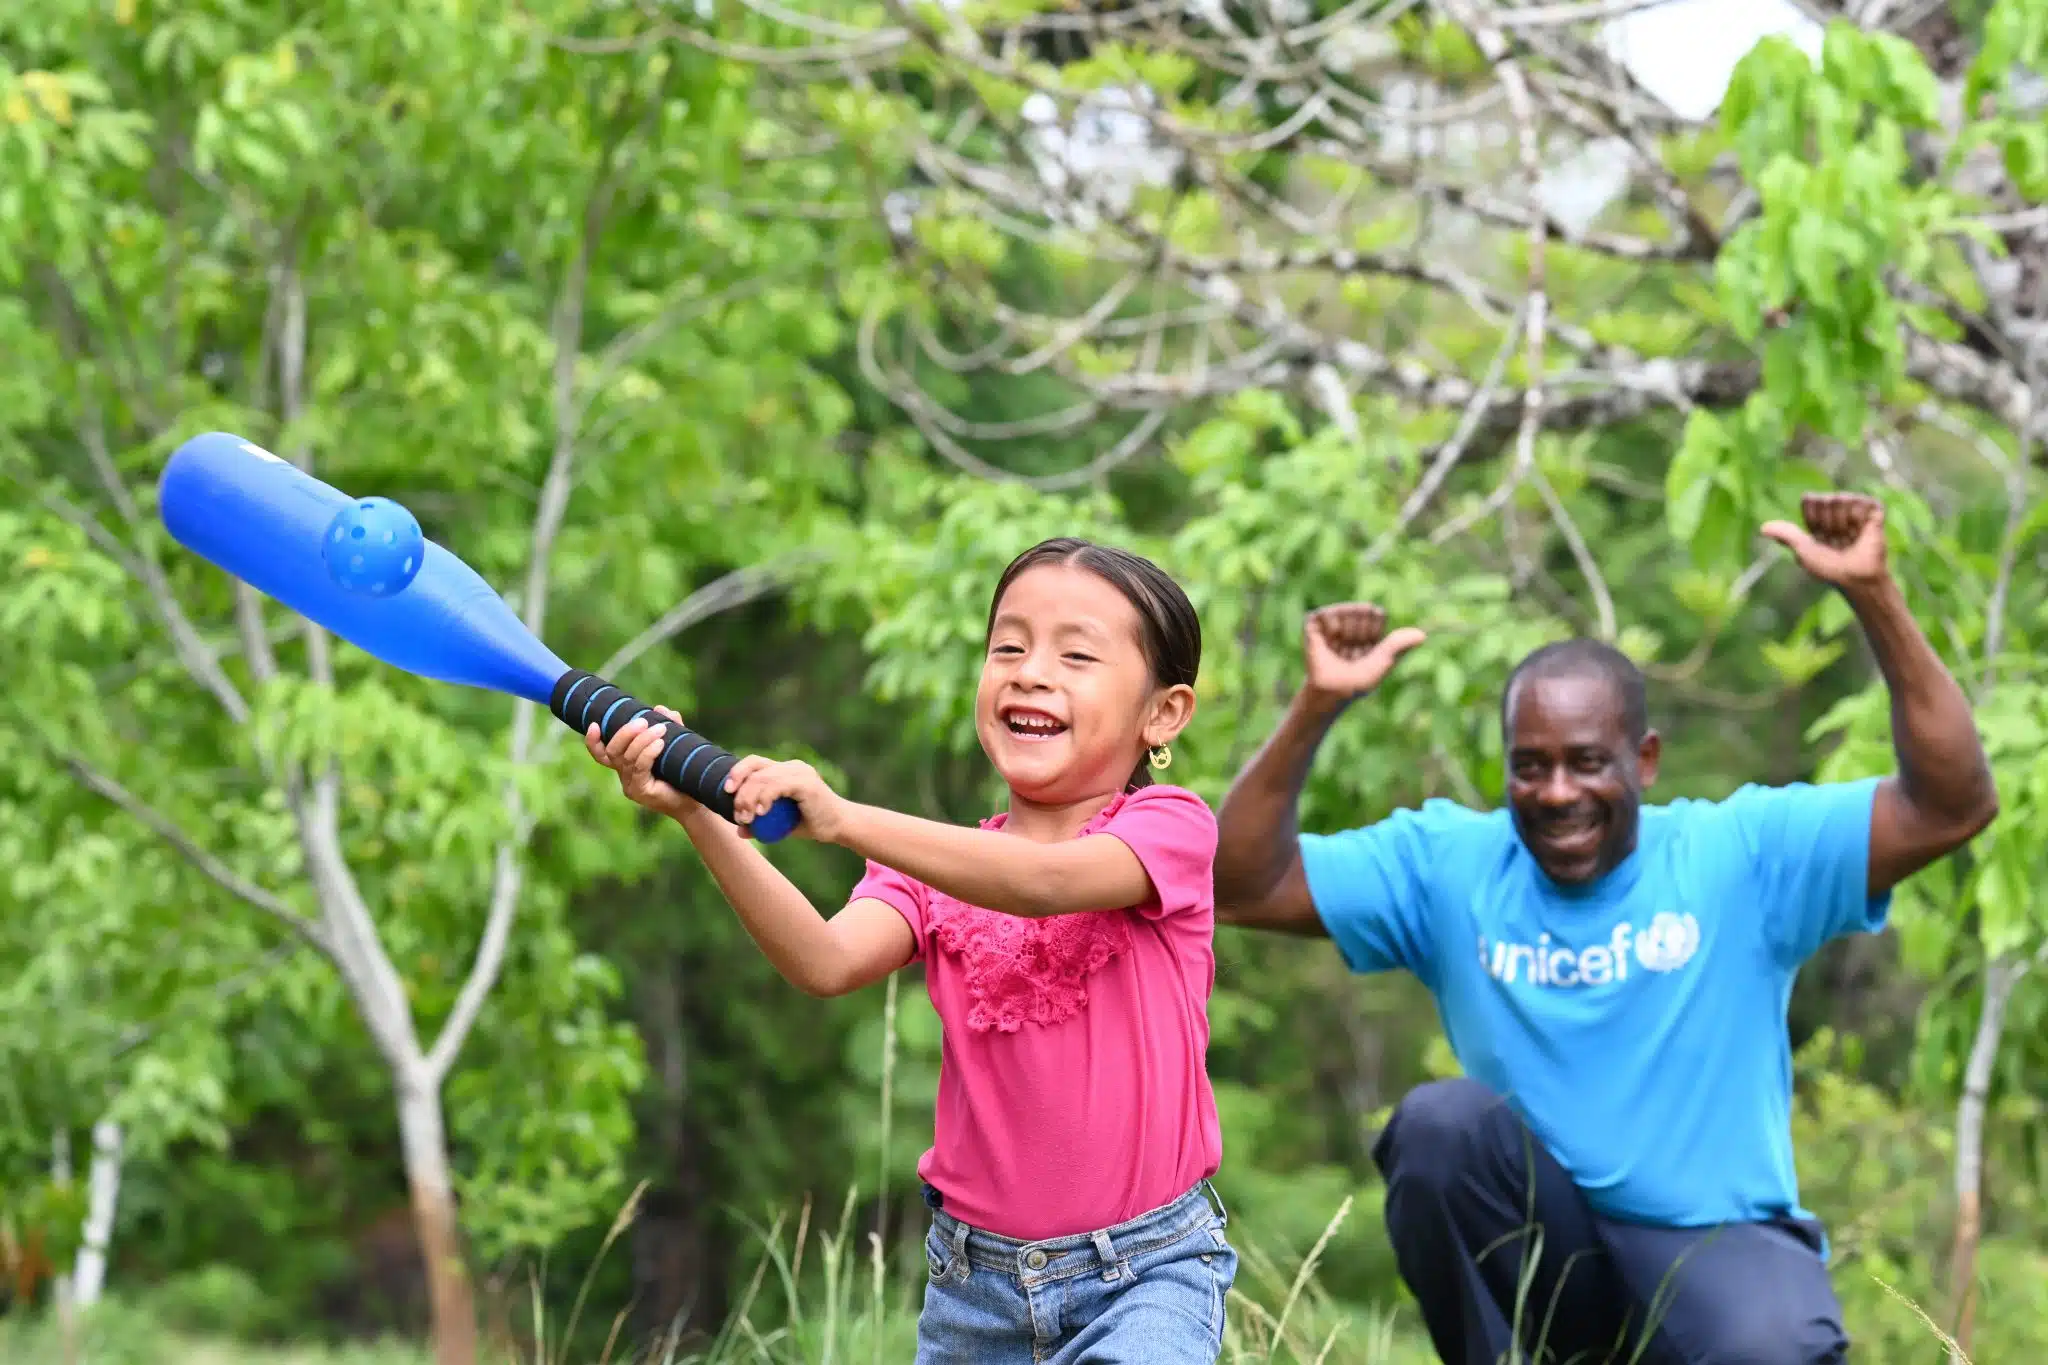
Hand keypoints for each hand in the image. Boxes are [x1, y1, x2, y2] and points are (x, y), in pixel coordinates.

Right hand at [585, 707, 697, 820]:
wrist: (696, 800)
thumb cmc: (684, 774)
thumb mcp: (676, 745)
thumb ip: (669, 726)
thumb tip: (660, 709)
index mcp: (627, 766)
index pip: (602, 754)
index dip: (593, 741)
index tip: (594, 724)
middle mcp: (624, 776)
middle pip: (612, 752)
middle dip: (625, 733)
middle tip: (642, 721)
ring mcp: (631, 785)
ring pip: (627, 758)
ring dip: (642, 740)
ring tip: (661, 729)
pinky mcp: (641, 791)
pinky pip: (639, 768)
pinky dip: (648, 752)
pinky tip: (660, 744)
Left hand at [724, 755, 846, 842]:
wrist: (839, 827)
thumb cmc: (811, 823)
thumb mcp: (780, 824)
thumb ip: (760, 824)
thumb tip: (739, 831)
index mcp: (785, 770)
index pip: (755, 763)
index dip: (738, 772)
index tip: (726, 791)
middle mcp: (792, 767)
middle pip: (756, 768)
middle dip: (740, 789)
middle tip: (737, 814)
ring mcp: (800, 772)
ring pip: (763, 778)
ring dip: (748, 798)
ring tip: (746, 818)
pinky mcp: (806, 783)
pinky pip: (778, 785)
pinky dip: (764, 798)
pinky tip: (760, 812)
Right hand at [1303, 603, 1426, 700]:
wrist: (1333, 691)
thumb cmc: (1359, 682)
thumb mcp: (1384, 662)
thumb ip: (1398, 644)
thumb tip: (1422, 635)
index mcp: (1368, 631)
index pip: (1376, 613)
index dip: (1374, 630)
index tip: (1368, 649)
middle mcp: (1350, 624)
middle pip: (1362, 609)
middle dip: (1360, 631)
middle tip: (1352, 651)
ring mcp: (1331, 624)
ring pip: (1344, 609)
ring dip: (1345, 631)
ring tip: (1338, 648)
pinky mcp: (1313, 626)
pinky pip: (1324, 613)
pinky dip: (1329, 626)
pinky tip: (1328, 639)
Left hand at [1760, 492, 1888, 588]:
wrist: (1855, 577)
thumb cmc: (1828, 568)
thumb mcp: (1803, 551)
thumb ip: (1786, 535)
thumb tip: (1763, 529)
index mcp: (1818, 517)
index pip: (1809, 499)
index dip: (1813, 519)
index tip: (1819, 536)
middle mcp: (1836, 510)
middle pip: (1826, 499)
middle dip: (1828, 522)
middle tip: (1837, 540)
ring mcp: (1855, 509)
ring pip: (1843, 498)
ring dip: (1843, 522)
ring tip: (1850, 537)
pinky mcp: (1874, 511)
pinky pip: (1862, 502)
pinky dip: (1860, 518)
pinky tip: (1863, 530)